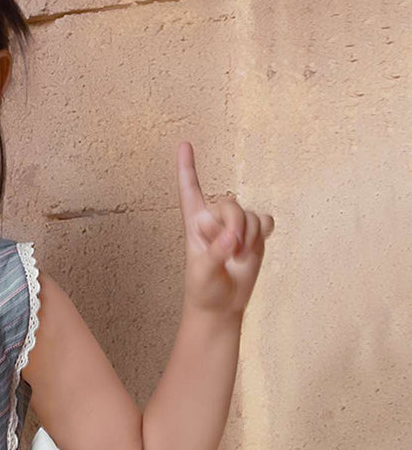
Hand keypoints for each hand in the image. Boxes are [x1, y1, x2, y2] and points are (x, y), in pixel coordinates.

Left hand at [176, 140, 274, 316]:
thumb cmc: (204, 289)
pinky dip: (262, 235)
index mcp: (194, 224)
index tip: (184, 143)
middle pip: (229, 204)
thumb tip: (232, 239)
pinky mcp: (254, 233)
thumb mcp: (203, 272)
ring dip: (248, 237)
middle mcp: (214, 220)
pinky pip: (265, 220)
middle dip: (232, 226)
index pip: (190, 191)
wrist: (222, 306)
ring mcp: (236, 226)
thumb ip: (215, 253)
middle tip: (228, 251)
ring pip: (249, 214)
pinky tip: (251, 249)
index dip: (187, 168)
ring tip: (237, 258)